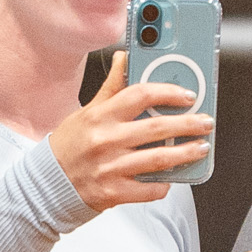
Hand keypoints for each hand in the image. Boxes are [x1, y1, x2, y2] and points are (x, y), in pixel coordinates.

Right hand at [48, 53, 216, 209]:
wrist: (46, 185)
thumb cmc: (68, 146)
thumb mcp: (86, 112)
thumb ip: (111, 87)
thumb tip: (124, 58)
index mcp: (100, 116)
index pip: (140, 95)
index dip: (169, 92)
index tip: (187, 95)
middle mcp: (105, 140)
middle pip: (156, 128)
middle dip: (188, 123)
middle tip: (205, 121)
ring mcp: (110, 168)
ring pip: (159, 159)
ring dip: (186, 153)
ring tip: (202, 147)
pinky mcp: (114, 193)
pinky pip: (149, 189)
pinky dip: (164, 184)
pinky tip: (173, 177)